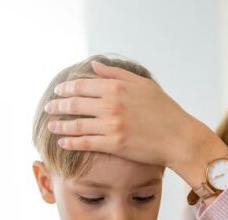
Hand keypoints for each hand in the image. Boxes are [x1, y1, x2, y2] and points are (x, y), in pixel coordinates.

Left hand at [47, 60, 211, 171]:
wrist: (178, 137)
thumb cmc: (164, 110)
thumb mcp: (143, 85)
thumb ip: (116, 74)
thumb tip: (94, 66)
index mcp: (117, 88)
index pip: (82, 86)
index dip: (66, 88)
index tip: (57, 91)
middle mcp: (111, 105)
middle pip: (75, 103)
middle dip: (58, 105)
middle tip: (49, 108)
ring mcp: (112, 125)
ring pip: (77, 124)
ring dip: (60, 125)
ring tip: (50, 125)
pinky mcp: (114, 144)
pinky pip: (85, 142)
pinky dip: (70, 141)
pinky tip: (62, 142)